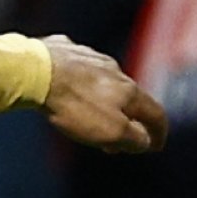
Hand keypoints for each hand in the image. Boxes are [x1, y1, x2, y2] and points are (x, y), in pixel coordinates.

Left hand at [43, 36, 166, 153]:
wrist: (38, 71)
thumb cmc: (75, 104)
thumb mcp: (110, 132)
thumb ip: (133, 138)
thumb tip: (145, 141)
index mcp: (130, 90)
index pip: (155, 113)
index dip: (158, 133)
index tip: (155, 146)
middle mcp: (116, 71)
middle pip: (130, 98)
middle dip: (127, 121)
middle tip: (117, 142)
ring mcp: (91, 58)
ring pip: (105, 83)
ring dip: (104, 103)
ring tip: (90, 118)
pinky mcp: (67, 51)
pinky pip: (80, 70)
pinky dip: (82, 85)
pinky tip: (71, 90)